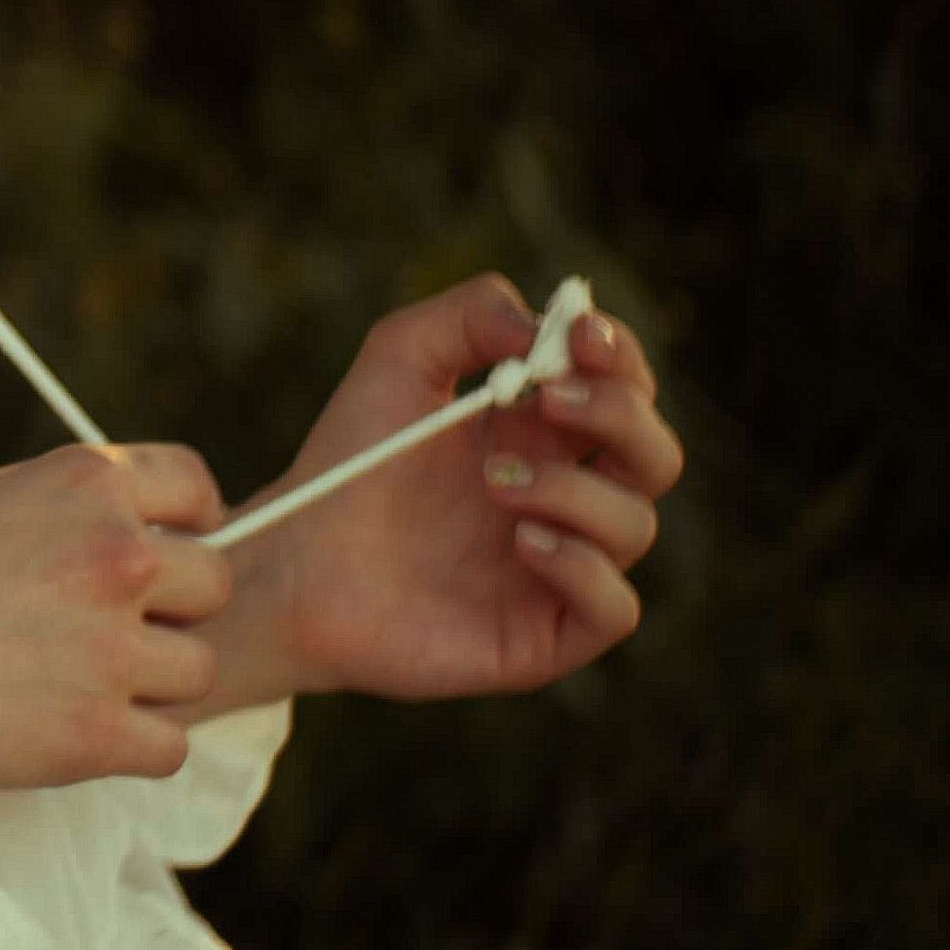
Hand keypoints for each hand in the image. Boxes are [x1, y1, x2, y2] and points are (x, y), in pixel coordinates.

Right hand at [0, 441, 236, 788]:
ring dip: (155, 680)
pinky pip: (172, 745)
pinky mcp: (103, 731)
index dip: (191, 519)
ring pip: (200, 668)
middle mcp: (117, 555)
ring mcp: (116, 646)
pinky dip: (136, 746)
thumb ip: (62, 509)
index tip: (174, 544)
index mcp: (85, 484)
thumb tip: (116, 523)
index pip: (196, 485)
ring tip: (88, 681)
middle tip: (116, 626)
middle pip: (214, 583)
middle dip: (173, 606)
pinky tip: (83, 729)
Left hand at [230, 272, 686, 705]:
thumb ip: (469, 317)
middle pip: (653, 454)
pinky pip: (616, 607)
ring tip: (494, 482)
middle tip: (549, 400)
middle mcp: (563, 496)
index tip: (579, 335)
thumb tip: (544, 329)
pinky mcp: (545, 632)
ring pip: (635, 523)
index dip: (617, 357)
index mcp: (539, 431)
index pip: (623, 388)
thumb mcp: (398, 359)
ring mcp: (560, 565)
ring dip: (576, 491)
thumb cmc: (349, 461)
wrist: (296, 562)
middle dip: (620, 415)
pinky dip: (583, 566)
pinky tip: (522, 541)